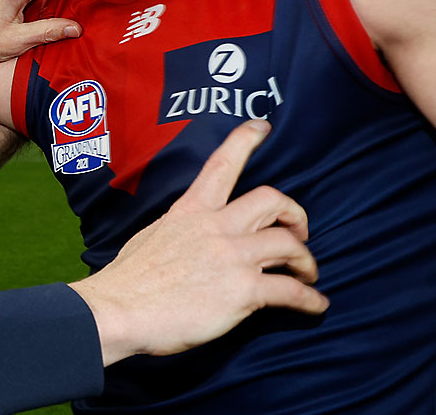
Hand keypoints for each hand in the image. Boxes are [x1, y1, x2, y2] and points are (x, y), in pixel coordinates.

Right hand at [68, 121, 327, 365]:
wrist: (119, 310)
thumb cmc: (129, 281)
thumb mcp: (152, 236)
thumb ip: (181, 231)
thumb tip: (192, 240)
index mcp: (190, 211)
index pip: (221, 166)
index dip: (244, 141)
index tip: (261, 126)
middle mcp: (215, 227)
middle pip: (271, 201)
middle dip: (294, 214)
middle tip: (299, 233)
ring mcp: (232, 257)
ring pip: (289, 244)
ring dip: (306, 260)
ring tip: (307, 273)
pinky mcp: (243, 291)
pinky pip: (291, 290)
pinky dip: (310, 299)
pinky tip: (317, 304)